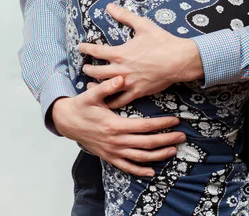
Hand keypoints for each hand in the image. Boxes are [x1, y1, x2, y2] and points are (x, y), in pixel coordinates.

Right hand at [51, 76, 185, 176]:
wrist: (66, 121)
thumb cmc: (82, 106)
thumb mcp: (91, 94)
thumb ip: (107, 87)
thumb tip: (121, 78)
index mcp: (114, 125)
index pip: (144, 126)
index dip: (161, 124)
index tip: (175, 120)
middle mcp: (115, 141)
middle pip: (146, 144)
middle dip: (166, 140)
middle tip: (182, 136)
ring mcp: (112, 151)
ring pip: (140, 157)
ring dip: (158, 155)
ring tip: (173, 150)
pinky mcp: (108, 157)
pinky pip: (126, 167)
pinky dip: (140, 170)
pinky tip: (152, 171)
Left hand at [79, 4, 204, 108]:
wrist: (178, 60)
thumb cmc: (161, 41)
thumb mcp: (142, 25)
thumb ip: (124, 16)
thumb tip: (109, 6)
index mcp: (120, 53)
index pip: (96, 51)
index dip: (86, 48)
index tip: (80, 47)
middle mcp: (121, 69)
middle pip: (97, 71)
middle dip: (88, 69)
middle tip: (84, 67)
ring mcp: (128, 83)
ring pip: (105, 87)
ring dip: (94, 85)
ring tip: (90, 83)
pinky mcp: (137, 92)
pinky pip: (119, 101)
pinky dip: (110, 100)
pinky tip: (106, 100)